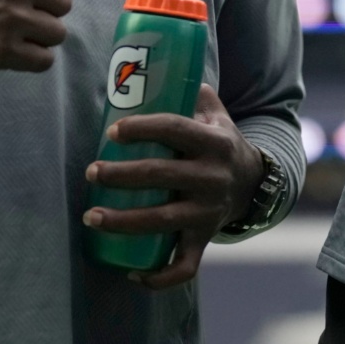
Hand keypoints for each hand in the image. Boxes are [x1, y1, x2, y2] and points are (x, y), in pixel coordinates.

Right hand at [0, 0, 74, 71]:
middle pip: (62, 5)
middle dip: (43, 10)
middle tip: (15, 10)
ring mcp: (10, 18)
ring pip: (56, 33)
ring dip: (39, 35)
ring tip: (14, 29)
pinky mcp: (2, 51)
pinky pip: (43, 60)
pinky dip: (32, 58)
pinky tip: (12, 48)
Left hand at [82, 85, 265, 288]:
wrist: (253, 182)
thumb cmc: (220, 142)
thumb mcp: (216, 113)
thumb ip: (191, 92)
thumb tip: (154, 66)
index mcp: (213, 142)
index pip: (175, 130)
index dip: (143, 129)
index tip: (113, 132)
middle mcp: (212, 178)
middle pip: (160, 176)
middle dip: (120, 175)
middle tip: (91, 172)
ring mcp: (208, 212)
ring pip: (162, 222)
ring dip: (123, 222)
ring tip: (91, 216)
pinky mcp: (204, 238)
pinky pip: (184, 266)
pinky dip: (159, 277)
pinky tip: (131, 274)